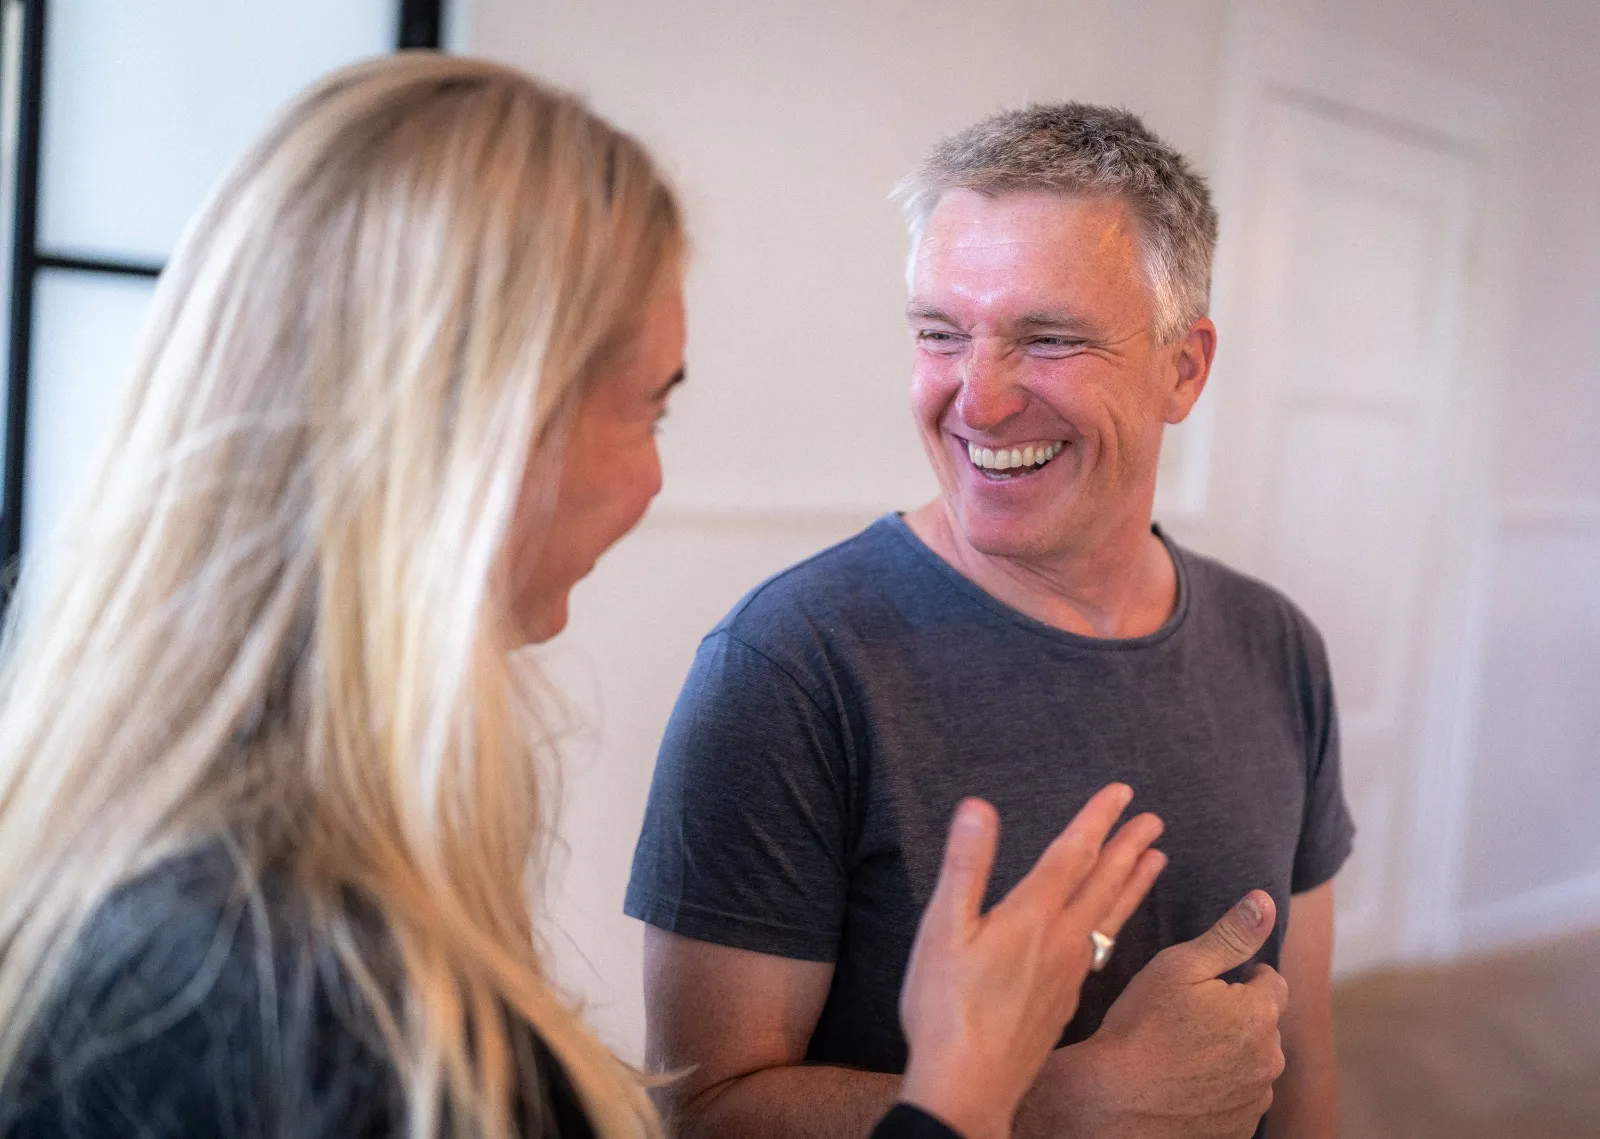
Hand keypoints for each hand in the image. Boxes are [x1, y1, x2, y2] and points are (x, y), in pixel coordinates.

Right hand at [897, 785, 1166, 1138]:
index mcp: (1031, 917)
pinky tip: (1113, 926)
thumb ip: (965, 865)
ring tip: (1158, 861)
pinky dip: (1119, 921)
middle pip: (1103, 883)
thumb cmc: (947, 1009)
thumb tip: (979, 808)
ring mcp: (1069, 974)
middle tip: (1153, 820)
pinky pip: (1105, 946)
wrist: (969, 1086)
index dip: (1097, 819)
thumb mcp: (943, 930)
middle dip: (1127, 846)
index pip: (1072, 854)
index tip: (1121, 793)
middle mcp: (1060, 942)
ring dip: (1135, 884)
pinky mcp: (1067, 1001)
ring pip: (1112, 916)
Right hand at [1051, 891, 1288, 1138]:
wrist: (1114, 1103)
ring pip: (1252, 1065)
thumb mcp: (1180, 966)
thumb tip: (1265, 900)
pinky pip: (1238, 1100)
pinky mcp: (1238, 1130)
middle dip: (1238, 1017)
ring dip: (1231, 1056)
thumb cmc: (1141, 1028)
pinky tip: (1184, 1083)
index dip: (1243, 976)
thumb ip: (1229, 935)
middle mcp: (1268, 1061)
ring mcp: (1254, 1101)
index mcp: (1258, 1014)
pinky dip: (1219, 1090)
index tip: (1211, 983)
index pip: (1273, 982)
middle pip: (1264, 1026)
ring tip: (1183, 1053)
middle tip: (1190, 1017)